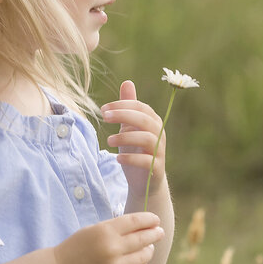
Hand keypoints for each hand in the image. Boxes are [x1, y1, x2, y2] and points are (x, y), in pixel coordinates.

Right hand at [53, 213, 163, 263]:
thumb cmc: (79, 245)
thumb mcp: (95, 229)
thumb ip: (118, 227)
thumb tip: (145, 225)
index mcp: (105, 231)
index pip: (135, 221)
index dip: (149, 219)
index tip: (156, 219)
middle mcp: (112, 249)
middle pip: (143, 239)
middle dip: (155, 234)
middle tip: (160, 232)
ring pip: (144, 257)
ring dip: (149, 250)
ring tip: (149, 247)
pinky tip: (140, 261)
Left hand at [102, 80, 165, 199]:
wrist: (144, 181)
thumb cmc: (135, 150)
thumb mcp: (129, 126)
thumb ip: (128, 106)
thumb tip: (127, 82)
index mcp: (152, 121)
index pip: (139, 107)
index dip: (122, 105)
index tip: (103, 109)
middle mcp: (159, 134)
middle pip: (144, 119)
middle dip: (124, 115)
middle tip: (104, 117)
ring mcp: (159, 151)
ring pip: (148, 139)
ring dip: (126, 137)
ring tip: (108, 141)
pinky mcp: (157, 168)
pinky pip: (148, 161)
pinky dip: (132, 159)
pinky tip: (117, 158)